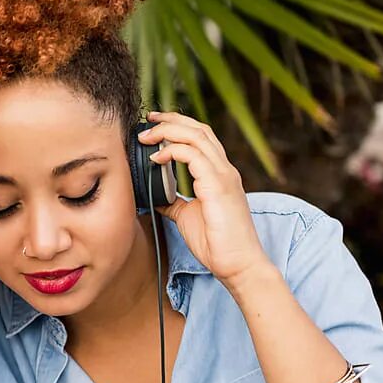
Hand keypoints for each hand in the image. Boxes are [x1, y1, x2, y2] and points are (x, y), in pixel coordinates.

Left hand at [138, 111, 272, 285]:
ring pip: (197, 137)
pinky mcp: (219, 186)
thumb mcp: (186, 216)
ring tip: (146, 136)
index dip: (178, 126)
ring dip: (168, 132)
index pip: (201, 138)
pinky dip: (172, 151)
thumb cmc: (216, 243)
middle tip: (147, 119)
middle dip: (172, 120)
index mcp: (219, 174)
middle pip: (200, 129)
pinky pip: (194, 156)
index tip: (154, 125)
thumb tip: (155, 195)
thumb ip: (173, 201)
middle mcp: (224, 170)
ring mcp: (224, 176)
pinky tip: (156, 159)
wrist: (237, 263)